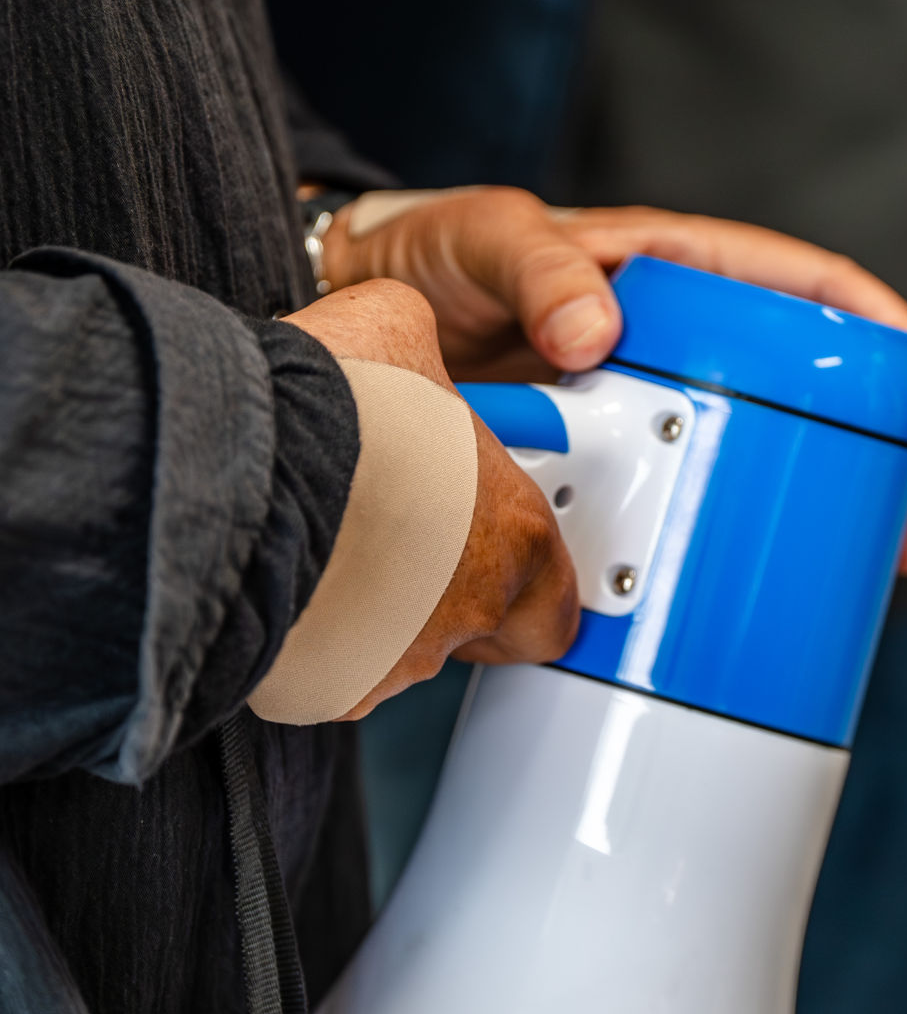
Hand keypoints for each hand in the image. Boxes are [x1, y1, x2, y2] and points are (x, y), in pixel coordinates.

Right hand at [283, 279, 577, 717]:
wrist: (243, 467)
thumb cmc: (333, 406)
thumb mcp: (398, 328)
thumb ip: (423, 354)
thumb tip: (402, 348)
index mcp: (513, 531)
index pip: (556, 595)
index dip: (526, 574)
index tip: (494, 542)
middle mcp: (469, 606)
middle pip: (476, 623)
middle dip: (440, 583)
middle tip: (399, 532)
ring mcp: (401, 656)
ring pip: (399, 646)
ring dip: (371, 603)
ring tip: (325, 540)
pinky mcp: (330, 685)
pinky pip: (329, 666)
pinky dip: (311, 630)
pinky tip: (286, 576)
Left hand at [322, 189, 906, 574]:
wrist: (349, 314)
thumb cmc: (426, 256)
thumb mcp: (487, 235)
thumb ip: (543, 267)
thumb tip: (599, 332)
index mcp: (664, 275)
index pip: (798, 292)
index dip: (874, 336)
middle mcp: (662, 350)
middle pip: (795, 395)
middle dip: (874, 447)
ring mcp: (629, 418)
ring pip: (746, 463)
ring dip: (815, 510)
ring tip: (881, 559)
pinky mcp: (585, 473)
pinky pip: (664, 510)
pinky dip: (709, 549)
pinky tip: (739, 591)